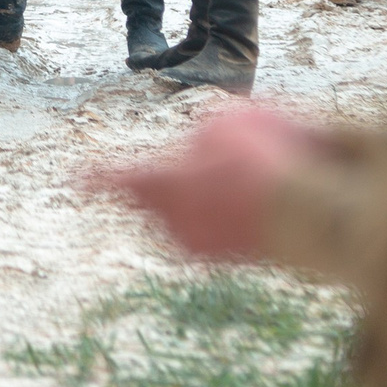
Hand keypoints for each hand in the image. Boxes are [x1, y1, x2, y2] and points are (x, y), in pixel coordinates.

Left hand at [93, 104, 324, 262]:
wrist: (309, 211)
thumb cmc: (260, 158)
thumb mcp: (221, 124)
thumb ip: (199, 137)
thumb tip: (197, 152)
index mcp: (163, 188)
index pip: (122, 179)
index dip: (100, 176)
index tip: (77, 179)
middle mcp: (176, 225)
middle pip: (159, 199)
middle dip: (175, 180)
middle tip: (209, 162)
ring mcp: (204, 248)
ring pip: (192, 214)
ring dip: (210, 195)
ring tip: (250, 175)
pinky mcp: (233, 261)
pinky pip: (220, 227)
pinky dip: (233, 212)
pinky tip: (263, 197)